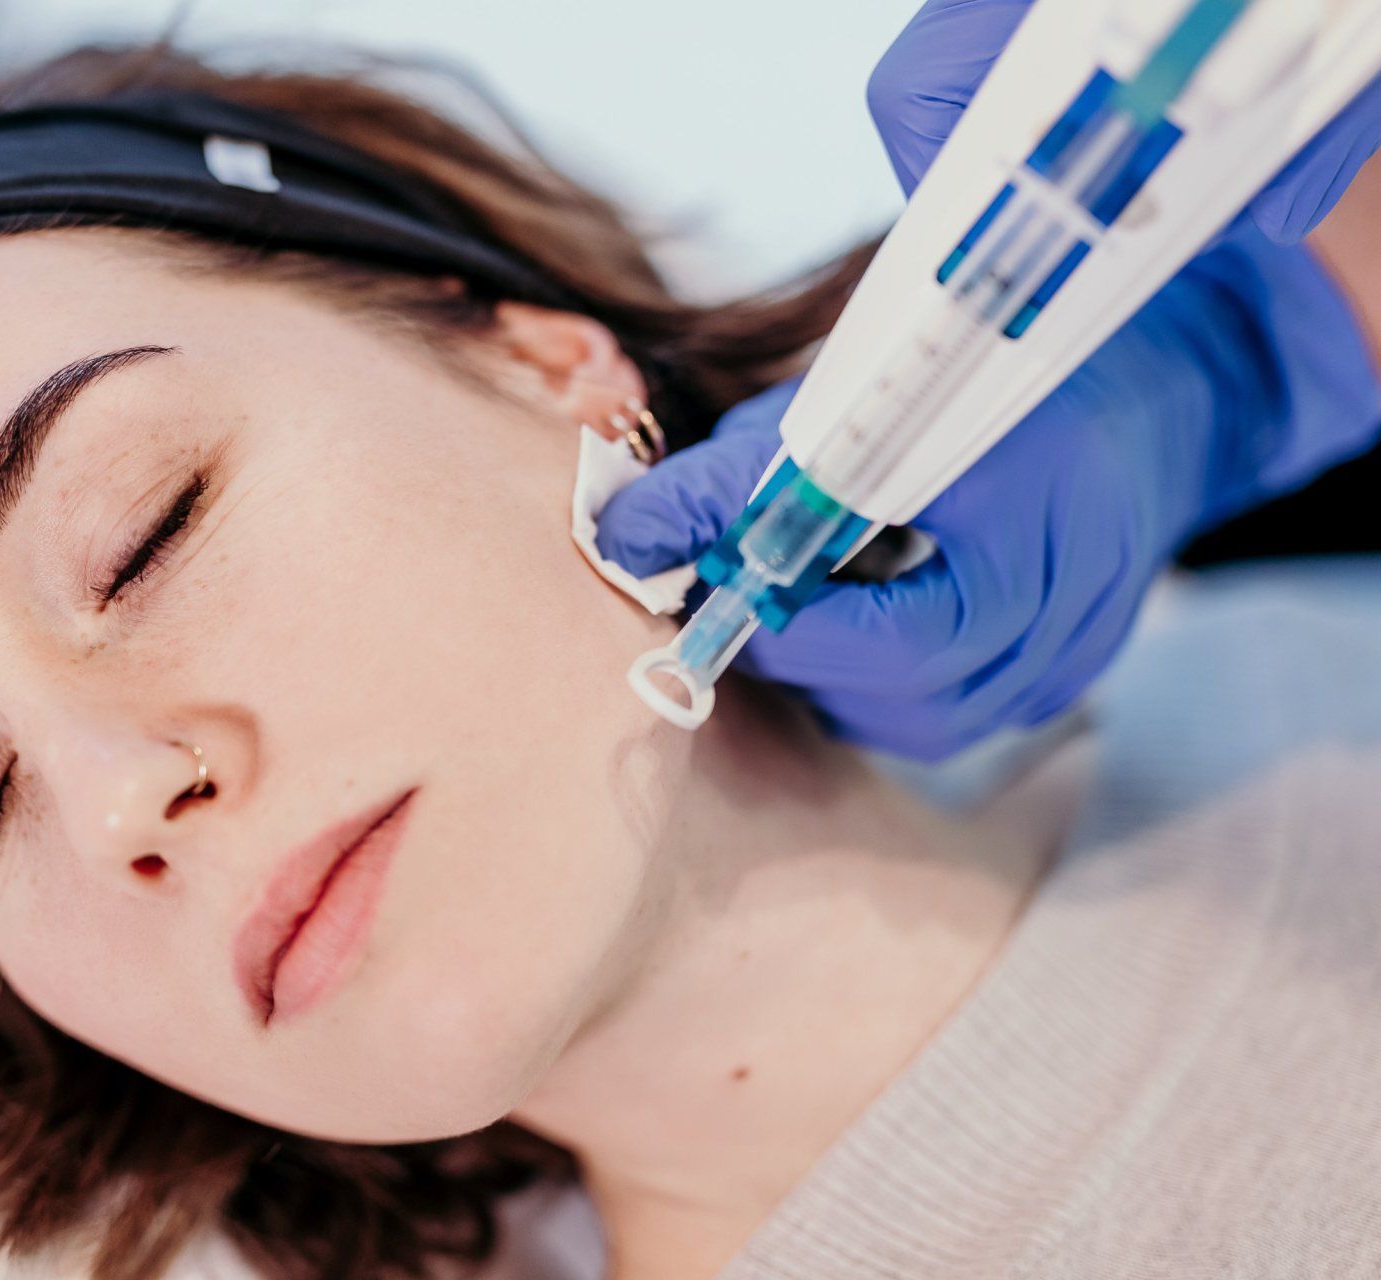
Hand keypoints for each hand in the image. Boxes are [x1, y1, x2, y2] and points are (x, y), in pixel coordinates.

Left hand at [595, 0, 1380, 758]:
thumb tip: (629, 529)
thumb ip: (753, 463)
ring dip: (829, 668)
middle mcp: (1060, 618)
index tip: (700, 585)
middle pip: (892, 695)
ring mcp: (1064, 660)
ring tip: (789, 592)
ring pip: (907, 720)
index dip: (778, 617)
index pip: (886, 632)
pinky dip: (874, 678)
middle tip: (729, 586)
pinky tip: (849, 611)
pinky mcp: (1053, 678)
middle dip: (793, 643)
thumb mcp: (879, 385)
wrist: (1161, 386)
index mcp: (1034, 537)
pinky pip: (938, 716)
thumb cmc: (1011, 363)